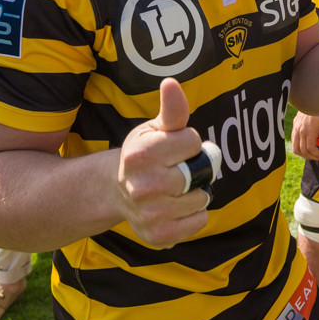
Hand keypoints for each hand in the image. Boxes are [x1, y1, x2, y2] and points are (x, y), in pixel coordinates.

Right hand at [116, 79, 209, 247]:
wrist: (117, 191)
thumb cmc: (143, 154)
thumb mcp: (154, 128)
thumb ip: (171, 109)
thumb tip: (171, 83)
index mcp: (140, 155)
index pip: (193, 141)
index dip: (188, 142)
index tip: (172, 147)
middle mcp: (142, 187)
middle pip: (199, 173)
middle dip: (194, 169)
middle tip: (176, 170)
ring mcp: (150, 214)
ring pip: (202, 198)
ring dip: (195, 192)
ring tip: (174, 189)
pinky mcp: (159, 236)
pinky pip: (200, 221)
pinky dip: (194, 214)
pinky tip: (175, 208)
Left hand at [292, 113, 318, 160]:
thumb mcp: (311, 112)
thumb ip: (310, 118)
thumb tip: (317, 123)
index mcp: (297, 123)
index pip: (295, 142)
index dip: (302, 150)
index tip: (311, 153)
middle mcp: (297, 128)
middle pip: (297, 150)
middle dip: (307, 157)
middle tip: (316, 157)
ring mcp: (303, 130)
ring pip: (304, 151)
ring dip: (313, 157)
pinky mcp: (310, 131)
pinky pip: (311, 148)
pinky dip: (317, 154)